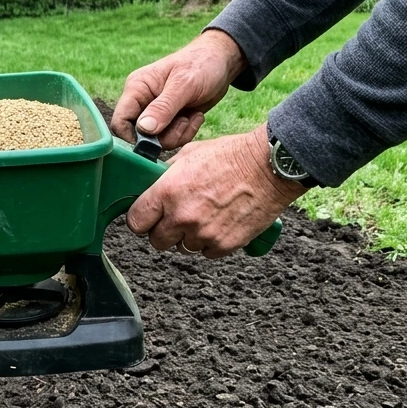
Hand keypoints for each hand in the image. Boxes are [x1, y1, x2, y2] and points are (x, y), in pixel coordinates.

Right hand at [110, 29, 247, 149]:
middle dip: (163, 137)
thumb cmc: (202, 64)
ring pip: (157, 141)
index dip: (132, 137)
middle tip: (183, 122)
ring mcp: (155, 113)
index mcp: (137, 88)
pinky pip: (171, 139)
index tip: (155, 142)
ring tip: (192, 116)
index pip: (120, 121)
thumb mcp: (184, 85)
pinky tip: (195, 116)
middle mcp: (142, 102)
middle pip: (139, 136)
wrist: (223, 62)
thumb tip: (144, 129)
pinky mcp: (169, 121)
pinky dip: (186, 132)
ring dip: (178, 134)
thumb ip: (163, 107)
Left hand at [128, 125, 306, 257]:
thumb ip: (167, 176)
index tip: (147, 217)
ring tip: (204, 216)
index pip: (136, 222)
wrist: (270, 166)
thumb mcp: (189, 154)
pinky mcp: (224, 245)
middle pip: (157, 241)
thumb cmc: (231, 155)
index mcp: (167, 192)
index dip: (140, 220)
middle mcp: (182, 217)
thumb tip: (153, 187)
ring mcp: (203, 234)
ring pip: (183, 248)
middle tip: (176, 218)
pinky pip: (206, 253)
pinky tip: (219, 223)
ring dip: (189, 237)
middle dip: (163, 231)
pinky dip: (210, 242)